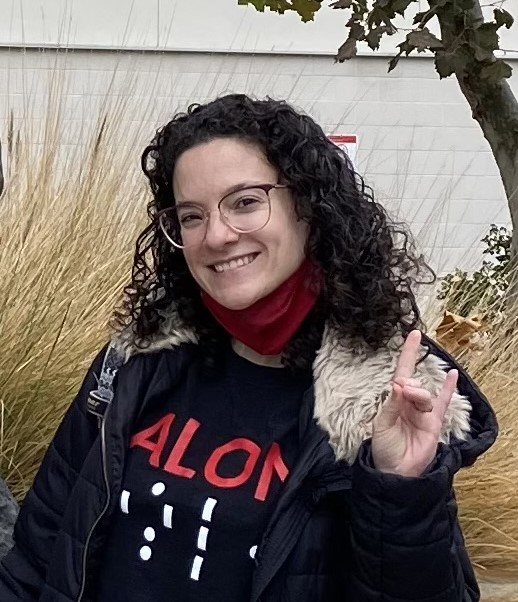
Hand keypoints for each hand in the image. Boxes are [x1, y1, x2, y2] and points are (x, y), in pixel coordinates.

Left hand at [371, 330, 457, 477]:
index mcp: (394, 401)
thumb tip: (398, 384)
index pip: (401, 372)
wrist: (395, 472)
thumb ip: (392, 404)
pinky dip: (449, 390)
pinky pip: (443, 403)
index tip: (412, 335)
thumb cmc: (384, 448)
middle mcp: (409, 403)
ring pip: (424, 395)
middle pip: (412, 384)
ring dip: (418, 392)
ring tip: (408, 394)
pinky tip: (453, 376)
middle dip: (408, 383)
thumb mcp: (382, 425)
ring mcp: (423, 413)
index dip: (407, 354)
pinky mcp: (434, 424)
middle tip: (400, 388)